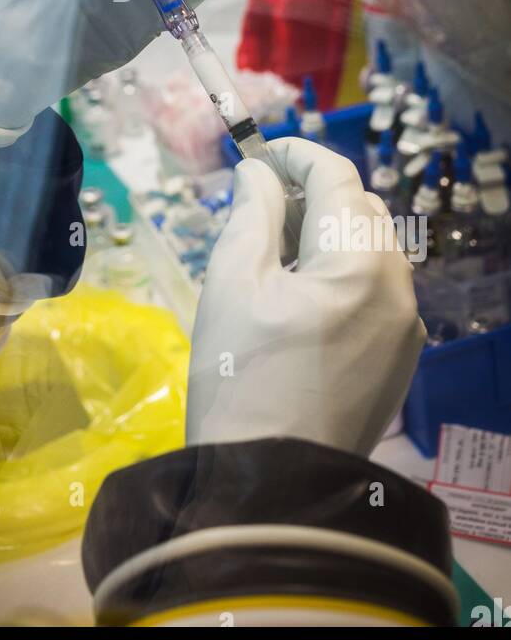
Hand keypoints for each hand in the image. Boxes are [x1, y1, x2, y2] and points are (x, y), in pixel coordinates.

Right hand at [187, 137, 424, 457]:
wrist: (270, 485)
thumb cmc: (240, 378)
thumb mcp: (232, 283)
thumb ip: (250, 214)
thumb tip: (257, 172)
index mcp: (360, 263)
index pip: (336, 176)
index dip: (292, 153)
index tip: (253, 155)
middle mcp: (399, 287)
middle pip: (362, 209)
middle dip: (313, 194)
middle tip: (257, 207)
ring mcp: (406, 327)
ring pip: (373, 250)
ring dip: (329, 235)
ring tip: (273, 258)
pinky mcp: (400, 358)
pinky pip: (377, 292)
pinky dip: (343, 275)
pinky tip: (299, 302)